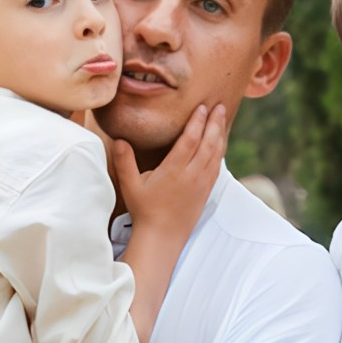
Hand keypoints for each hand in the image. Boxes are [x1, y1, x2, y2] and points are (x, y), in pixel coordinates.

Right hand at [108, 95, 229, 244]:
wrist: (162, 237)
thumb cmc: (144, 211)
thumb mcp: (130, 186)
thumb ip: (124, 161)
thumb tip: (119, 140)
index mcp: (174, 170)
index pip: (190, 140)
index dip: (197, 122)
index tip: (202, 107)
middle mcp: (191, 175)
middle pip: (208, 143)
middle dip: (214, 122)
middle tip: (219, 106)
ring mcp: (201, 183)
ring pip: (215, 154)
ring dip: (220, 134)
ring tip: (222, 118)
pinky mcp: (206, 191)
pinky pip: (217, 166)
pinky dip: (220, 151)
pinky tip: (220, 143)